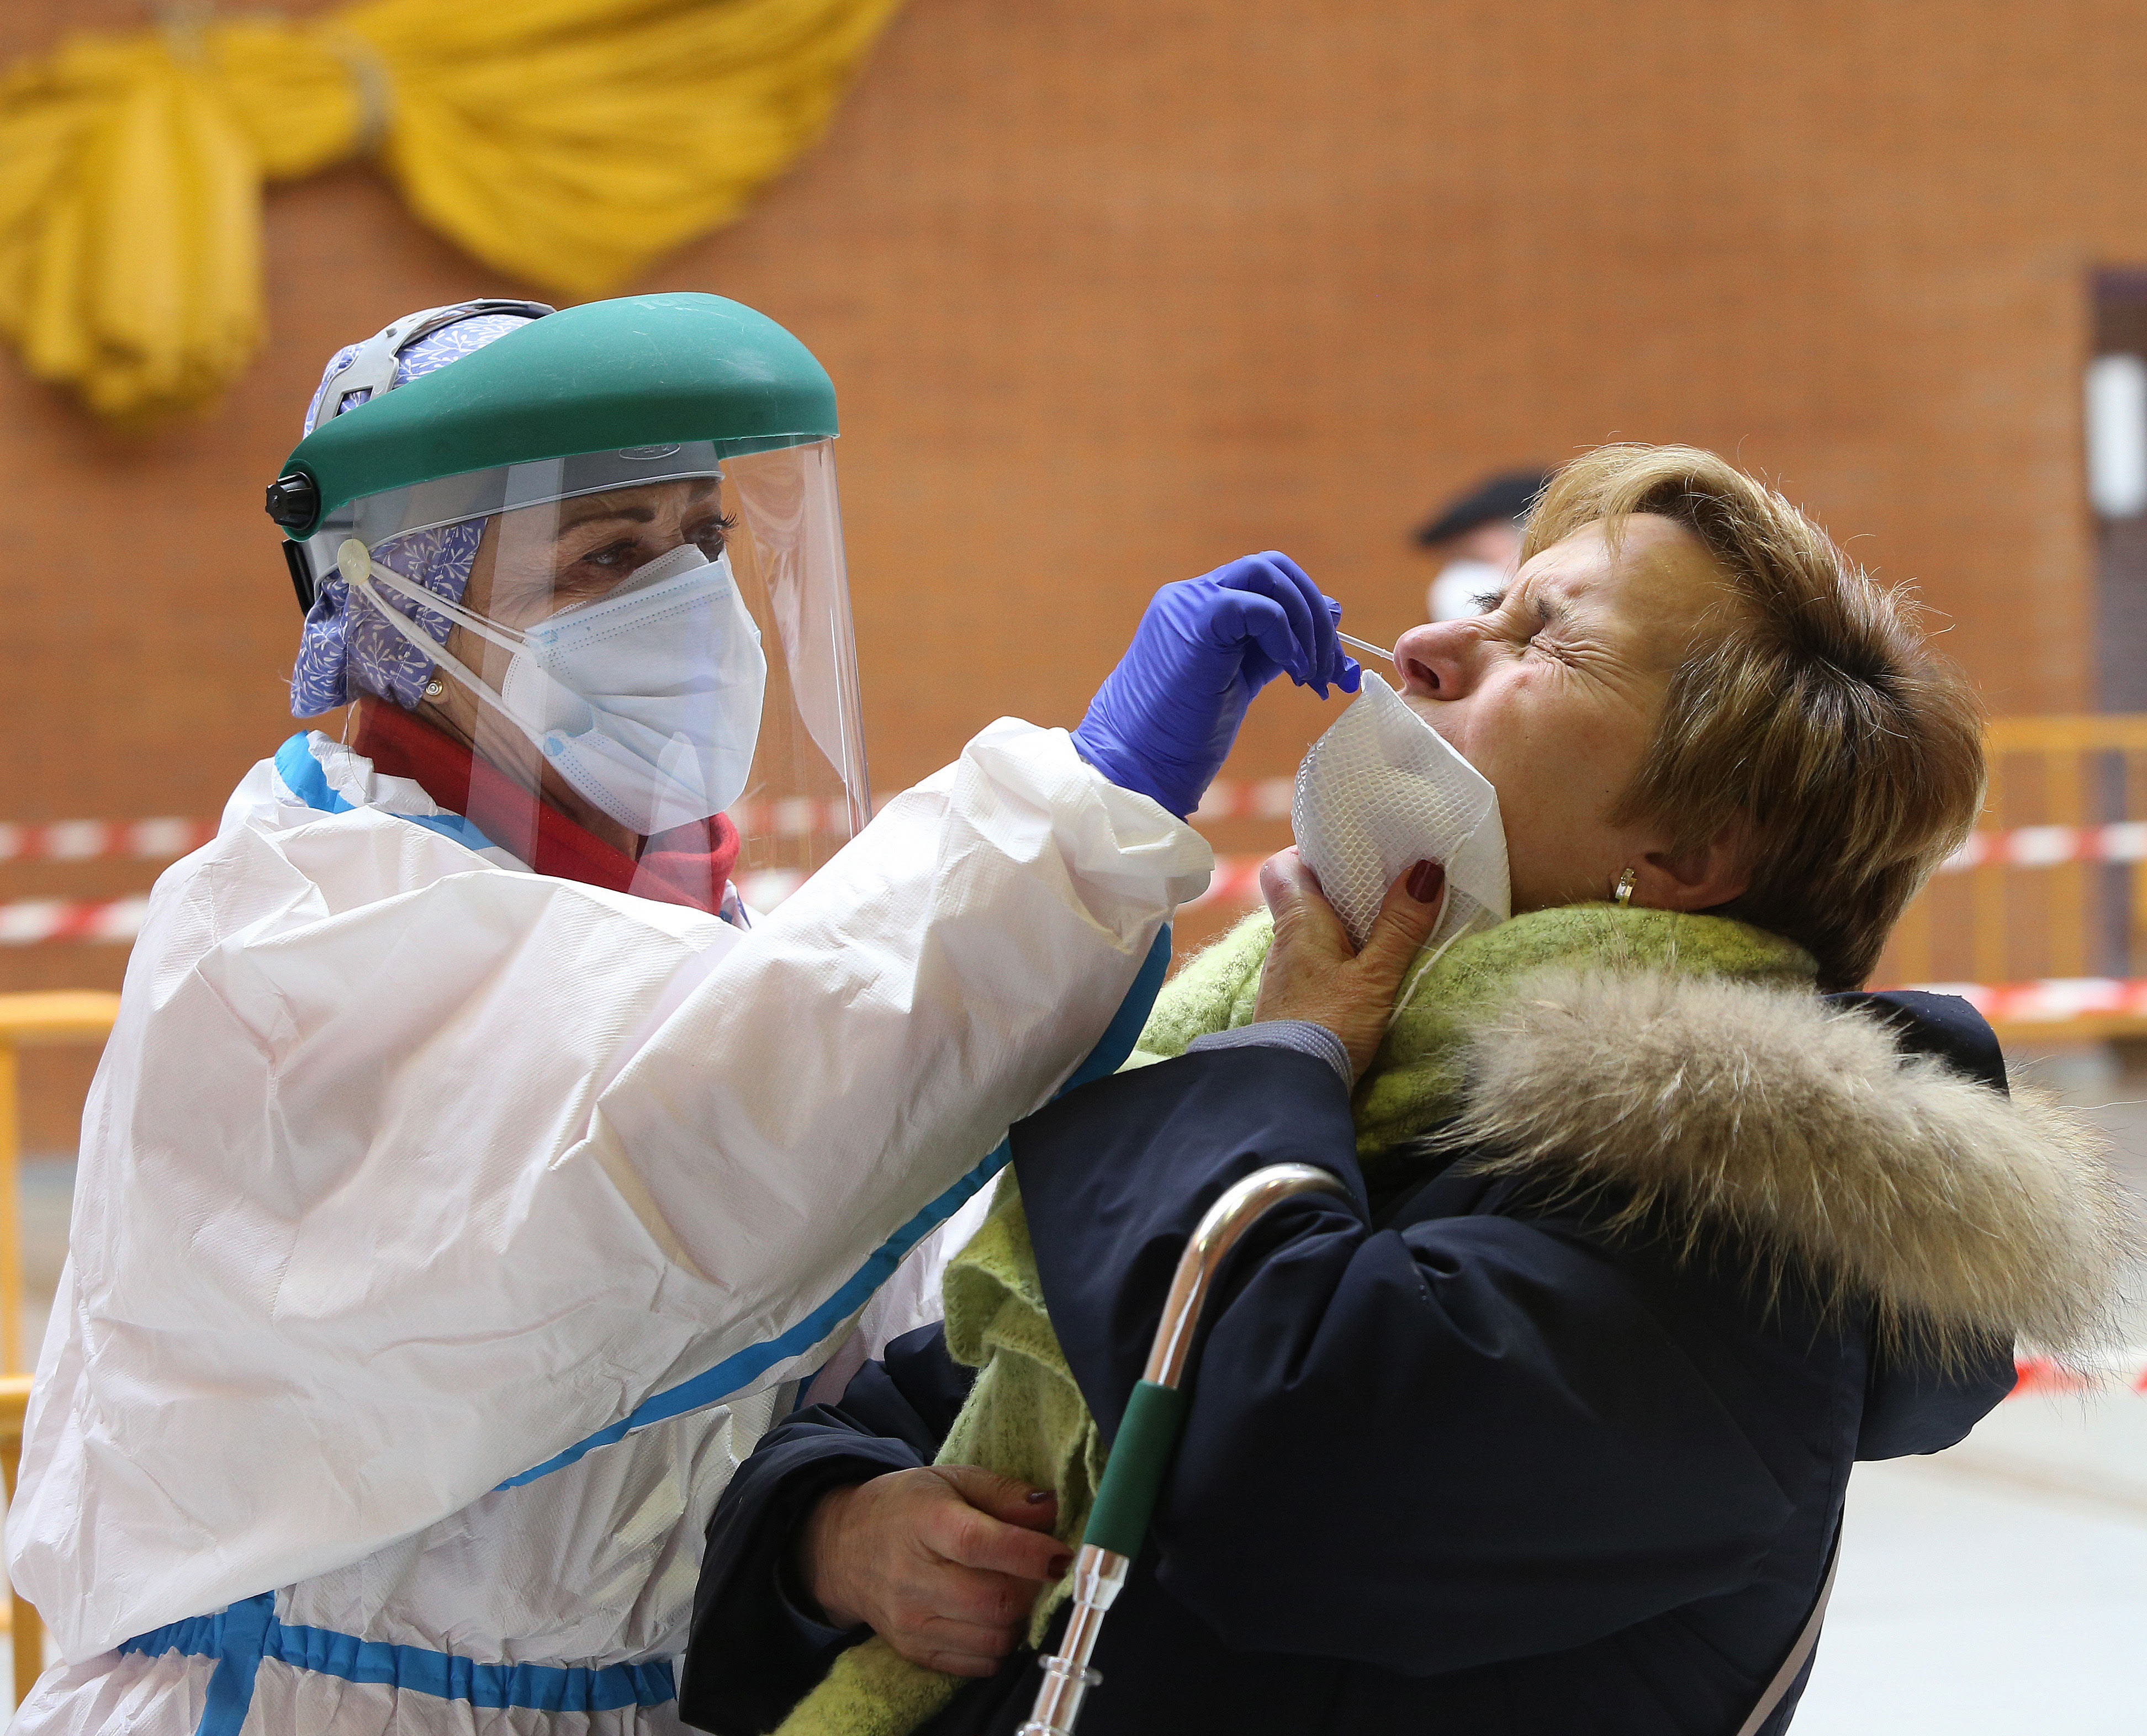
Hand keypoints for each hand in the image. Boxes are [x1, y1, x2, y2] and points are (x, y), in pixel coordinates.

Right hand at [798, 1466, 1069, 1675]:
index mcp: (924, 1523)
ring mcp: (911, 1621)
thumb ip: (1004, 1492)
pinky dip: (1000, 1642)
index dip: (1029, 1553)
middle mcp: (913, 1578)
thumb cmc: (908, 1507)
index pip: (980, 1545)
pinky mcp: (915, 1650)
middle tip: (1039, 1571)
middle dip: (1032, 1588)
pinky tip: (994, 1614)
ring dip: (1020, 1617)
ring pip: (993, 1637)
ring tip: (1014, 1589)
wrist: (845, 1548)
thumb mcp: (953, 1479)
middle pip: (994, 1600)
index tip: (1062, 1554)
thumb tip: (1051, 1512)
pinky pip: (979, 1663)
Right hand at [1073, 553, 1362, 816]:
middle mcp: (1190, 595)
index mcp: (1199, 607)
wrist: (1137, 765)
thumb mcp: (1240, 681)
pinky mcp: (1197, 621)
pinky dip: (1288, 637)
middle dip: (1314, 612)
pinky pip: (1261, 607)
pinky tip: (1294, 674)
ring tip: (1314, 676)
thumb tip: (1333, 612)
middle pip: (1272, 567)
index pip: (1266, 582)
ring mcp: (1189, 603)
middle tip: (1330, 667)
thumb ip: (1277, 646)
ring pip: (1269, 575)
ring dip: (1308, 624)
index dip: (1307, 612)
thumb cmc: (1181, 735)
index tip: (1327, 663)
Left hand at [1253, 849, 1445, 1078]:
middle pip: (1302, 898)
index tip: (1346, 854)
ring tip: (1385, 924)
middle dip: (1338, 889)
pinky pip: (1315, 964)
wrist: (1288, 1090)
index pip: (1282, 867)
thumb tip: (1426, 869)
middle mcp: (1283, 943)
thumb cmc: (1329, 1026)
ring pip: (1310, 933)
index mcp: (1297, 922)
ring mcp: (1285, 976)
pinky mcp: (1293, 1005)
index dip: (1308, 854)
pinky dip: (1338, 958)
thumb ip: (1401, 926)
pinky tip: (1366, 970)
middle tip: (1383, 886)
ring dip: (1341, 926)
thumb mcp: (1376, 976)